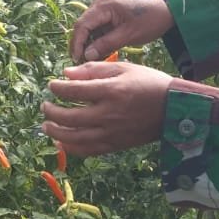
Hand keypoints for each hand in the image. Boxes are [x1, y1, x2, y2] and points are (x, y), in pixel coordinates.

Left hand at [41, 61, 171, 157]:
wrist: (174, 109)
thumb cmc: (149, 83)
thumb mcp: (124, 68)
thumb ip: (94, 70)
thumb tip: (66, 74)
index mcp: (111, 91)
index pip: (74, 91)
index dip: (57, 88)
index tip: (52, 86)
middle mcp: (109, 114)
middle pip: (70, 117)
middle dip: (52, 112)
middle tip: (45, 106)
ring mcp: (112, 132)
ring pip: (75, 138)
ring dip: (56, 133)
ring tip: (46, 126)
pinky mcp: (116, 145)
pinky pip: (88, 151)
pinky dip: (71, 148)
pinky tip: (61, 142)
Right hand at [69, 0, 172, 62]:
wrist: (166, 9)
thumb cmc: (150, 20)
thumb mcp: (129, 35)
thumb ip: (106, 44)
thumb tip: (86, 55)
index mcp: (104, 4)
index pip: (82, 25)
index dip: (77, 44)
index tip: (76, 60)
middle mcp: (99, 1)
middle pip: (83, 25)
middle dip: (81, 44)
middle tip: (81, 62)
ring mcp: (102, 4)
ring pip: (89, 26)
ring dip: (89, 42)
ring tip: (92, 59)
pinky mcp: (107, 9)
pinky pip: (97, 25)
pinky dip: (97, 38)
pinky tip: (100, 50)